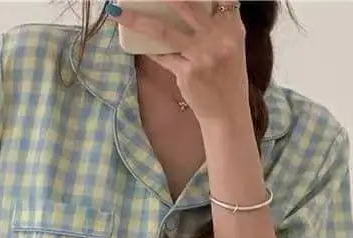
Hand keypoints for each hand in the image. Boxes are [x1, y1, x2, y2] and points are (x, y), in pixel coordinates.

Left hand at [111, 1, 249, 122]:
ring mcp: (201, 56)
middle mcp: (218, 38)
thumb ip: (215, 25)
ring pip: (164, 32)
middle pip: (187, 6)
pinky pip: (162, 57)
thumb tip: (186, 6)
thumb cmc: (227, 78)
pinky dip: (150, 51)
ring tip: (119, 13)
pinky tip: (138, 43)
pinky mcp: (186, 73)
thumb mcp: (231, 45)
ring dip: (139, 21)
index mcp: (232, 27)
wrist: (227, 112)